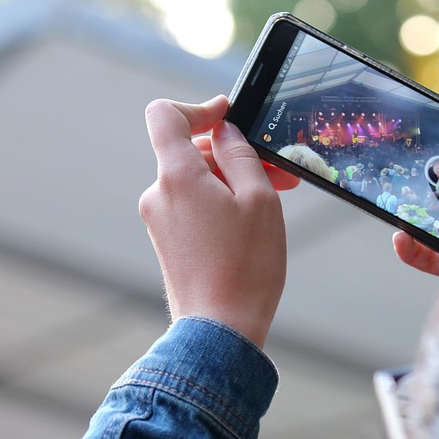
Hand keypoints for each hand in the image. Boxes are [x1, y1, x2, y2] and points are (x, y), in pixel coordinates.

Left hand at [140, 96, 285, 347]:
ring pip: (196, 183)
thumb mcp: (258, 199)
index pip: (165, 115)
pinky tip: (251, 225)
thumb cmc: (245, 267)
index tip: (227, 115)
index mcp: (177, 176)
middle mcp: (159, 195)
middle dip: (233, 154)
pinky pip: (193, 208)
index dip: (198, 107)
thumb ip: (240, 154)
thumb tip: (225, 131)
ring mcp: (159, 222)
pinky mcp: (168, 244)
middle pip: (189, 152)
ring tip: (274, 201)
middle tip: (279, 172)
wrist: (220, 330)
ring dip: (233, 183)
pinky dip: (220, 205)